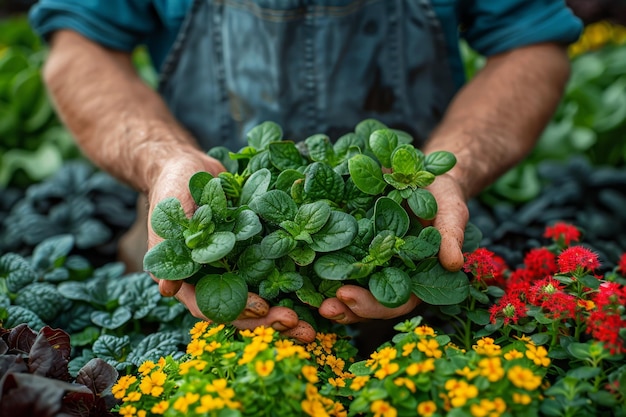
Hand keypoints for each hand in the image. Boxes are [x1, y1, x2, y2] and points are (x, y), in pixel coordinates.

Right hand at [146, 150, 315, 342]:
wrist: (189, 167)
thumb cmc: (172, 189)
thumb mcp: (168, 215)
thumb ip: (168, 248)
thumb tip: (166, 290)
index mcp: (187, 279)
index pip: (209, 306)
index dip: (235, 311)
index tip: (262, 309)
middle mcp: (211, 280)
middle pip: (239, 310)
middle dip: (266, 321)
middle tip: (295, 324)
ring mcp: (232, 268)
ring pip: (258, 299)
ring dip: (282, 312)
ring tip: (309, 323)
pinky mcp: (251, 254)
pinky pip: (270, 274)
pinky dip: (289, 286)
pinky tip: (312, 296)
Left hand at [319, 172, 467, 323]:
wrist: (423, 174)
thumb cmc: (442, 197)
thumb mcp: (451, 213)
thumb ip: (450, 236)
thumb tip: (453, 264)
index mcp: (414, 276)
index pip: (395, 301)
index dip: (373, 305)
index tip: (349, 298)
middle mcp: (389, 273)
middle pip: (367, 300)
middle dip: (346, 307)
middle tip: (326, 307)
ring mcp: (370, 259)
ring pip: (350, 284)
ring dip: (330, 295)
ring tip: (312, 299)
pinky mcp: (353, 241)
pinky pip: (336, 256)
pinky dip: (320, 262)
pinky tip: (303, 261)